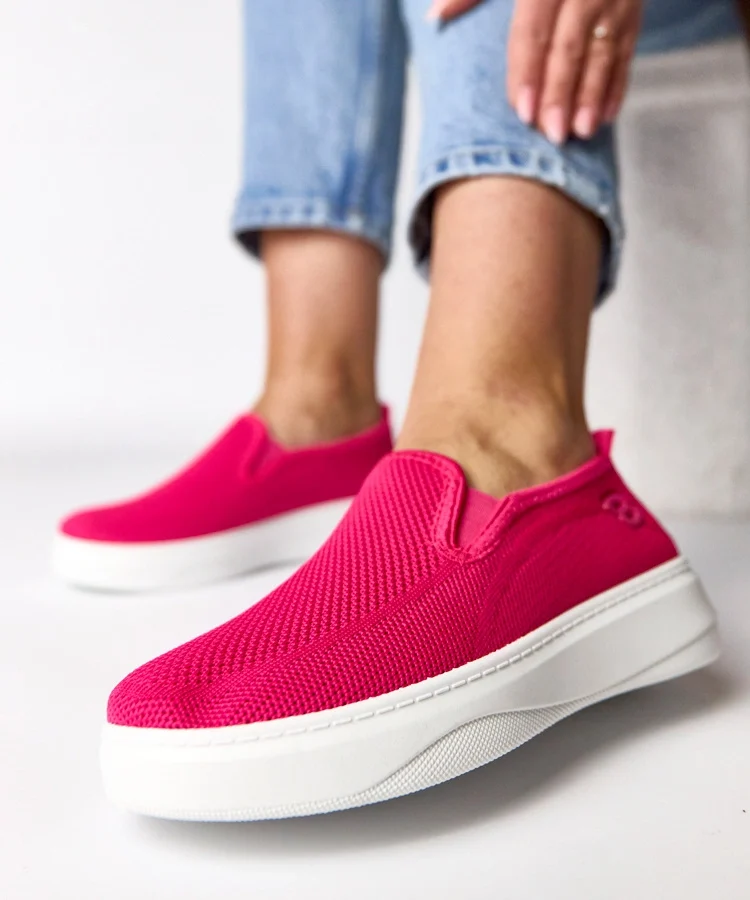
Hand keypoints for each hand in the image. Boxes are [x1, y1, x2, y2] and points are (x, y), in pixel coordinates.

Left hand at [427, 0, 642, 142]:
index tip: (522, 112)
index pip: (534, 29)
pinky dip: (618, 85)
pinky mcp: (635, 12)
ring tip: (581, 132)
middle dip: (561, 92)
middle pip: (570, 46)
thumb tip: (434, 17)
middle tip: (551, 133)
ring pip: (604, 51)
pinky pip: (628, 52)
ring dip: (593, 95)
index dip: (527, 71)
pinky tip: (606, 117)